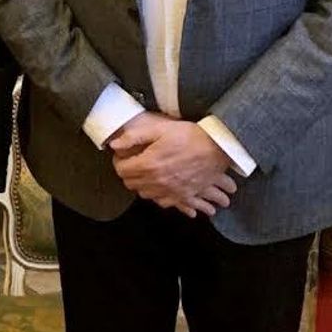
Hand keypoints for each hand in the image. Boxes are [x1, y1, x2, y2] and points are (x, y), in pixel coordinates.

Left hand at [109, 113, 237, 217]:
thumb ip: (134, 137)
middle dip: (128, 172)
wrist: (218, 147)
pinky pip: (163, 202)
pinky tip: (160, 185)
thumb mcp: (159, 129)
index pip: (122, 170)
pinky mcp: (183, 196)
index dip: (119, 161)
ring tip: (146, 172)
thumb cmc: (189, 136)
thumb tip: (114, 144)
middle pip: (131, 184)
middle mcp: (157, 181)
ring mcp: (170, 191)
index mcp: (148, 164)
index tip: (123, 155)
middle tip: (133, 162)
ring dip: (141, 184)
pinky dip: (158, 195)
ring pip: (145, 194)